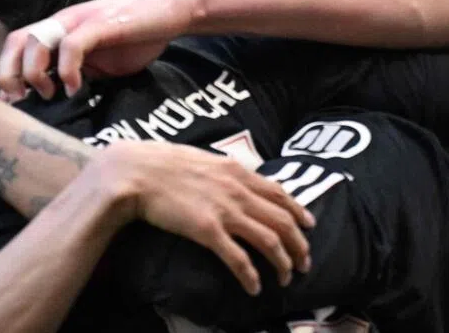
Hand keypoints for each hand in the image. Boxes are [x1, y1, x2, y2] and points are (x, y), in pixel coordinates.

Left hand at [0, 0, 196, 99]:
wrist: (170, 9)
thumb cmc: (134, 38)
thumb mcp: (99, 63)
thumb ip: (75, 76)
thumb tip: (51, 108)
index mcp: (59, 33)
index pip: (17, 47)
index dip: (7, 75)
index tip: (11, 107)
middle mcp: (63, 24)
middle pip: (17, 41)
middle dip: (9, 74)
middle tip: (21, 101)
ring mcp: (81, 21)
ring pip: (38, 41)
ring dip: (35, 72)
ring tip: (50, 94)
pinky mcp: (101, 24)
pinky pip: (72, 44)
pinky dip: (67, 69)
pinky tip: (75, 87)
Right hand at [90, 141, 313, 295]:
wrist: (139, 172)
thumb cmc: (167, 164)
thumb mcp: (206, 159)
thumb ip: (227, 171)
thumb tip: (241, 178)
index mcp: (238, 171)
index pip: (280, 193)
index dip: (299, 211)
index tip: (309, 226)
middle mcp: (238, 190)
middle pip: (282, 220)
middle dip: (298, 245)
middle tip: (304, 263)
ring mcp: (225, 211)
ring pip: (269, 241)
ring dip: (282, 263)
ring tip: (285, 279)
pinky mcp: (208, 231)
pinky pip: (239, 259)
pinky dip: (251, 276)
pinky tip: (254, 288)